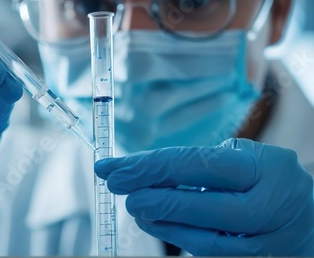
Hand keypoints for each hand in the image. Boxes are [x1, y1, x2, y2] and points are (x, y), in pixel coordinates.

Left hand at [95, 138, 313, 255]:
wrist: (309, 217)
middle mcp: (268, 205)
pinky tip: (154, 222)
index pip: (195, 164)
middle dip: (151, 196)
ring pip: (202, 238)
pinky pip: (209, 253)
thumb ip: (201, 164)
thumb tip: (144, 171)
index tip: (112, 168)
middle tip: (117, 187)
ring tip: (133, 206)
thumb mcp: (243, 158)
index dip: (148, 166)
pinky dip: (177, 237)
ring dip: (159, 221)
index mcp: (263, 168)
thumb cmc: (266, 179)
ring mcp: (265, 241)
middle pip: (200, 205)